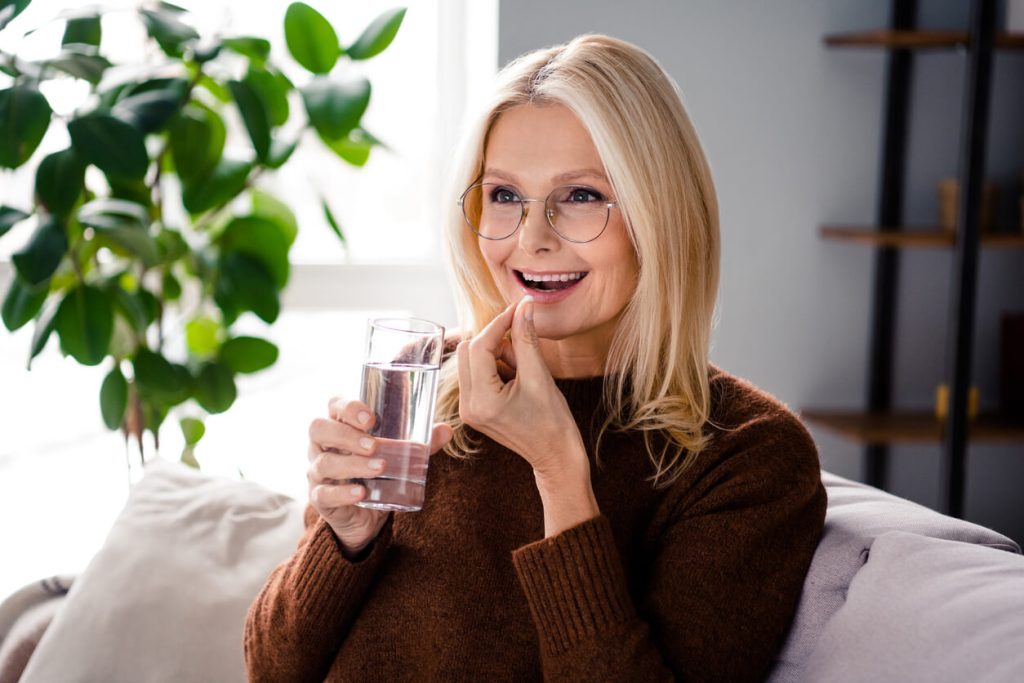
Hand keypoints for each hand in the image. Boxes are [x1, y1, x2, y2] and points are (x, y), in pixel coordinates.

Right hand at [307, 397, 453, 558]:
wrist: (363, 516)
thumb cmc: (377, 473)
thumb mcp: (397, 456)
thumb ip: (420, 444)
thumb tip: (447, 430)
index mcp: (340, 426)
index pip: (334, 405)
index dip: (348, 407)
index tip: (372, 418)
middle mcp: (322, 445)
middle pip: (319, 429)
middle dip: (346, 434)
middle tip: (374, 444)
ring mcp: (318, 472)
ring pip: (325, 462)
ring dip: (353, 463)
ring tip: (380, 467)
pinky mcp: (320, 498)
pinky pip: (324, 494)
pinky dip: (343, 493)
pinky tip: (361, 493)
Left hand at [457, 296, 587, 478]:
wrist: (555, 455)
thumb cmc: (552, 422)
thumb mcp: (540, 376)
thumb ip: (526, 339)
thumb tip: (524, 307)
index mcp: (482, 401)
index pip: (479, 347)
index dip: (499, 323)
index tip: (518, 309)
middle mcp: (468, 405)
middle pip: (469, 350)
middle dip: (496, 340)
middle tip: (523, 344)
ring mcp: (468, 409)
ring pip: (472, 360)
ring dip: (497, 354)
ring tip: (524, 370)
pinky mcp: (474, 409)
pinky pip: (477, 374)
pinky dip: (496, 367)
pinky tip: (517, 379)